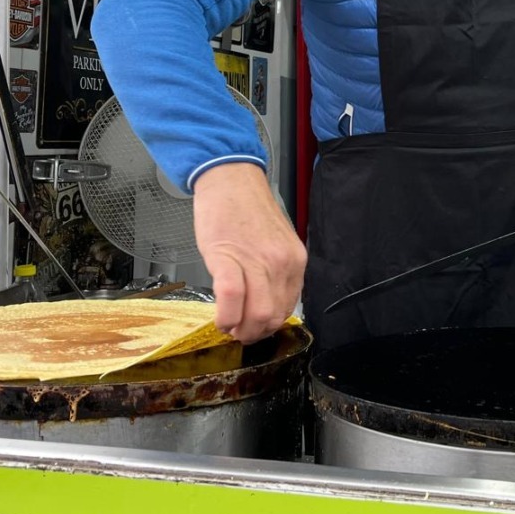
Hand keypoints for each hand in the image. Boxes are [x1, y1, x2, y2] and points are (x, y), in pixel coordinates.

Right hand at [192, 163, 306, 342]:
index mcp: (295, 261)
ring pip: (256, 314)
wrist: (230, 179)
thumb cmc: (247, 208)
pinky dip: (225, 317)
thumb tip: (265, 304)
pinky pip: (232, 298)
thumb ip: (276, 272)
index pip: (288, 308)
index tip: (254, 327)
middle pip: (272, 317)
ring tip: (228, 325)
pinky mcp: (228, 258)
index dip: (268, 326)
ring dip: (239, 330)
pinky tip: (219, 319)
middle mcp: (282, 263)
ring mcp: (257, 261)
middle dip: (253, 334)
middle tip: (238, 332)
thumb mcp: (275, 242)